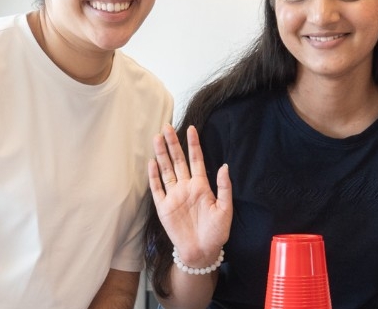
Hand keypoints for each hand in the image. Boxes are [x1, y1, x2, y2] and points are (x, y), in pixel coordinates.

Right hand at [148, 124, 232, 267]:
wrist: (202, 251)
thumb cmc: (216, 232)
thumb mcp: (225, 209)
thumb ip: (224, 187)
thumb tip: (224, 166)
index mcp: (201, 186)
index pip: (196, 160)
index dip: (193, 144)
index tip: (191, 128)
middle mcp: (186, 187)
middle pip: (178, 161)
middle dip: (173, 144)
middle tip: (167, 127)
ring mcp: (174, 196)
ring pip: (166, 170)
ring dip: (161, 155)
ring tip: (157, 138)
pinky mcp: (164, 208)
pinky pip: (157, 189)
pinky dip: (154, 176)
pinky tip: (152, 163)